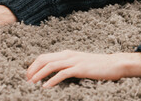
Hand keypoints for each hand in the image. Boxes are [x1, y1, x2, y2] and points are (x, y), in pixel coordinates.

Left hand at [26, 50, 140, 87]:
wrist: (114, 63)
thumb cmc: (97, 65)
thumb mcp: (79, 62)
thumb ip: (67, 65)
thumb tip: (54, 72)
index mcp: (66, 53)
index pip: (44, 56)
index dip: (34, 65)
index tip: (28, 75)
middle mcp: (68, 55)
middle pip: (44, 59)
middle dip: (33, 70)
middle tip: (26, 80)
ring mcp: (74, 61)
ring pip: (51, 65)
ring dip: (39, 75)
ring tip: (32, 84)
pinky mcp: (80, 69)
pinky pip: (63, 74)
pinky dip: (52, 80)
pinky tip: (46, 87)